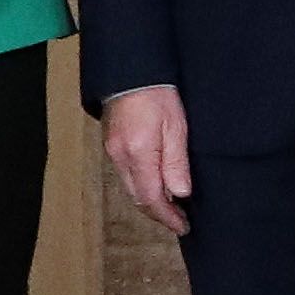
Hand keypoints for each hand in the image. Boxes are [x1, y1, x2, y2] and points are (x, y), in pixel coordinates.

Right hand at [101, 82, 194, 234]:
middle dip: (159, 213)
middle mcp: (120, 156)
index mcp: (138, 153)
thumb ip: (176, 162)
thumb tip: (180, 194)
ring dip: (150, 200)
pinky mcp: (111, 143)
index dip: (167, 217)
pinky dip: (142, 184)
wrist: (131, 69)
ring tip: (172, 206)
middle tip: (180, 220)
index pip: (151, 198)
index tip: (183, 226)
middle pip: (138, 197)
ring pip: (131, 187)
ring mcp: (113, 150)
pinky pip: (126, 173)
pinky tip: (155, 183)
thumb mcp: (176, 126)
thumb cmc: (158, 92)